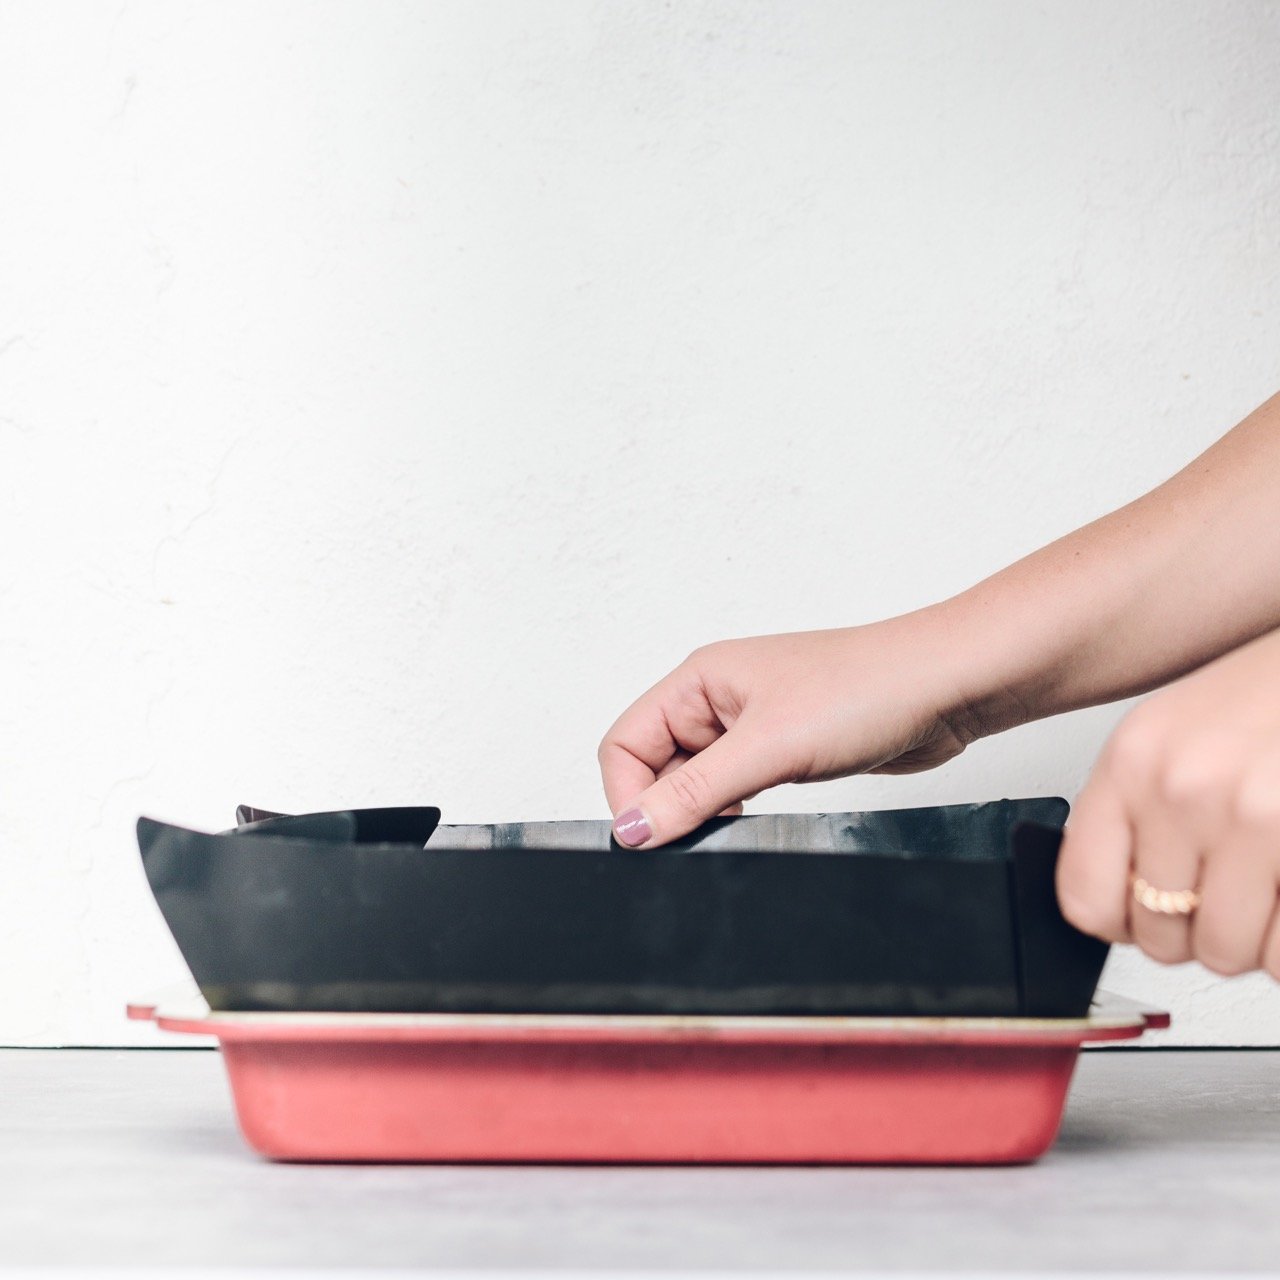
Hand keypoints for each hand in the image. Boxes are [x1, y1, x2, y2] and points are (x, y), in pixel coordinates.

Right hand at [597, 612, 984, 847]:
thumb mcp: (768, 748)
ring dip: (703, 811)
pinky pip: (734, 788)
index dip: (629, 795)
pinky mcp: (783, 751)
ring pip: (694, 781)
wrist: (945, 688)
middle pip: (653, 764)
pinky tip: (756, 822)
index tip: (651, 839)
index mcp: (698, 679)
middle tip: (699, 836)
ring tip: (737, 823)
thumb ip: (694, 792)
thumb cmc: (867, 689)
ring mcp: (751, 726)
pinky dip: (733, 811)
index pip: (624, 742)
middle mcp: (717, 699)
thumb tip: (633, 828)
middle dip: (666, 806)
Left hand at [1058, 628, 1279, 977]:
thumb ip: (1132, 813)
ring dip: (1252, 942)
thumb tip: (1115, 907)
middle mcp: (1183, 789)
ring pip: (1230, 954)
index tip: (1136, 920)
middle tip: (1221, 898)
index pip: (1085, 897)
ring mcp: (1254, 817)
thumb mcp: (1170, 736)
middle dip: (1195, 932)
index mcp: (1131, 762)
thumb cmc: (1264, 699)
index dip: (1117, 923)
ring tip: (1264, 890)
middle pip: (1161, 937)